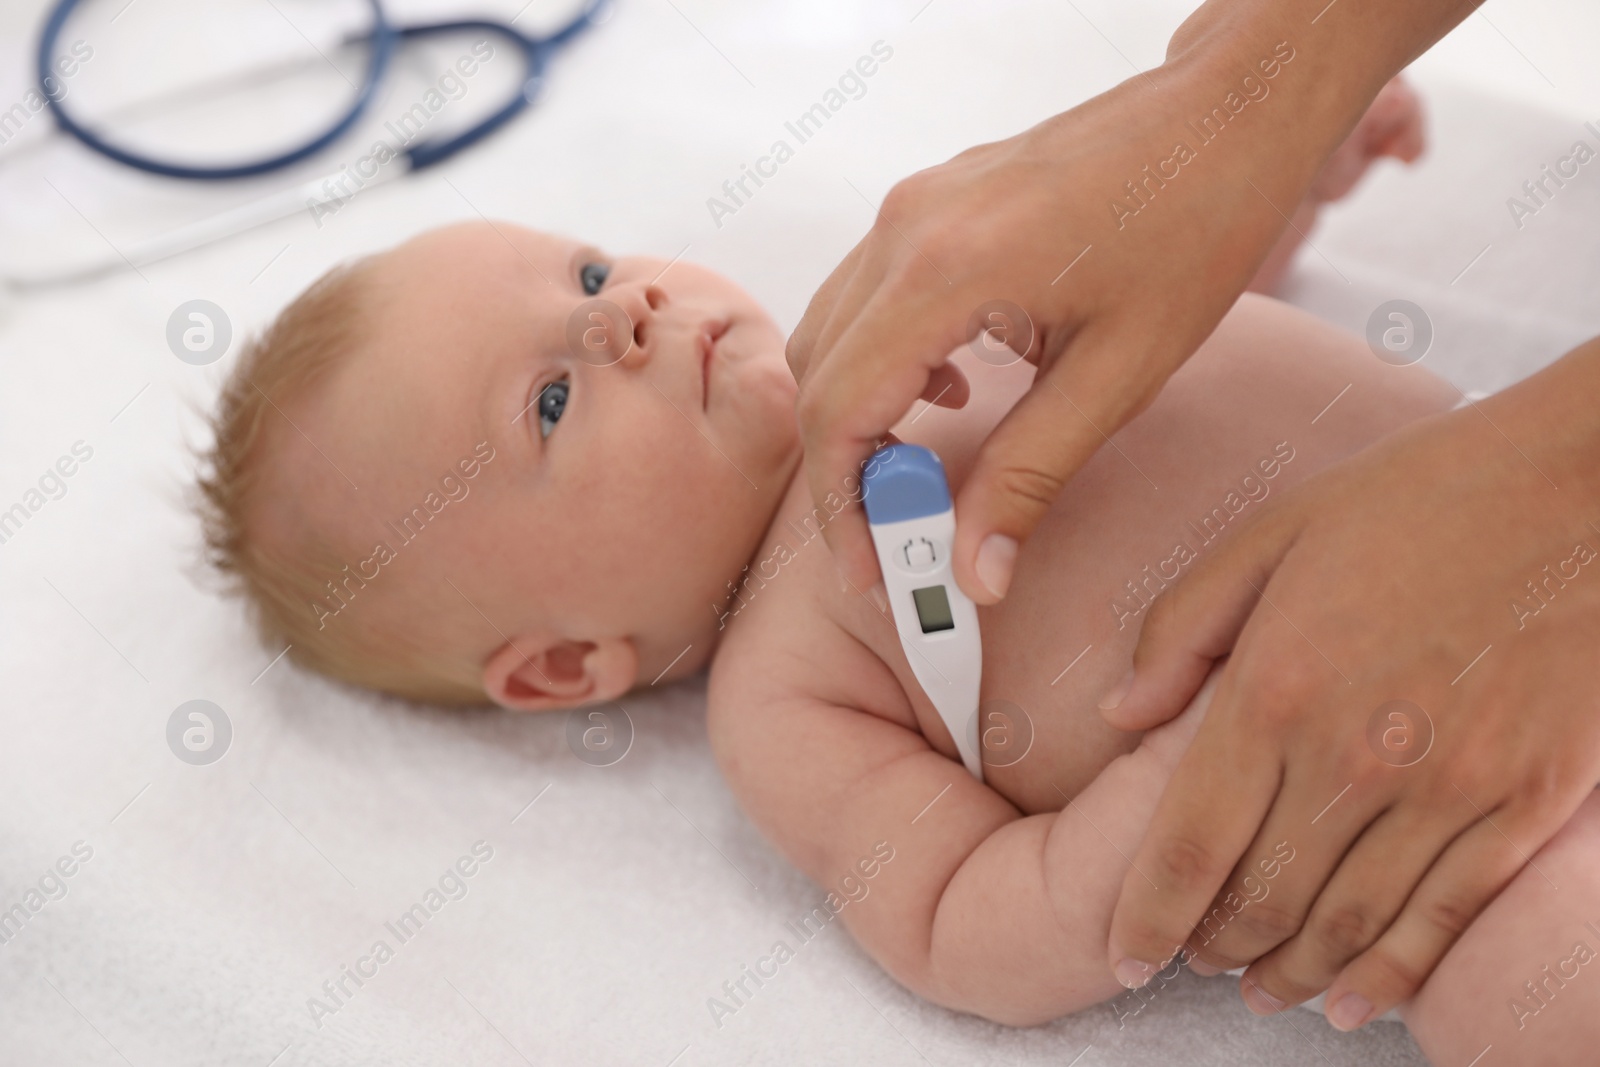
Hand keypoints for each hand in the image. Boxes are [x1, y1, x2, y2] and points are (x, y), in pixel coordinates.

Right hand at [786, 24, 1375, 605]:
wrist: (1227, 113)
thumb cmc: (1195, 222)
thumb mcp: (1119, 372)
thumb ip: (1030, 476)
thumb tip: (976, 572)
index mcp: (947, 268)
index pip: (839, 410)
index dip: (843, 506)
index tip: (871, 572)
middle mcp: (907, 229)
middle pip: (817, 378)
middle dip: (849, 475)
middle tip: (902, 541)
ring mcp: (912, 208)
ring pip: (830, 337)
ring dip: (861, 417)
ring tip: (927, 475)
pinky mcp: (929, 203)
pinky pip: (865, 298)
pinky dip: (883, 362)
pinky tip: (955, 388)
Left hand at [1103, 341, 1599, 1028]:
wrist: (1583, 482)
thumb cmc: (1421, 495)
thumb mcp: (1274, 533)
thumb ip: (1182, 628)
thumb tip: (1116, 714)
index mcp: (1275, 686)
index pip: (1188, 844)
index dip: (1148, 916)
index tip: (1122, 955)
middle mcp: (1353, 755)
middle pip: (1263, 899)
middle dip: (1214, 947)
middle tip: (1193, 962)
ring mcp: (1448, 788)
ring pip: (1348, 927)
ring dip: (1293, 974)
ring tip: (1261, 992)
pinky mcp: (1523, 804)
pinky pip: (1443, 918)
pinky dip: (1392, 977)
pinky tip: (1356, 1003)